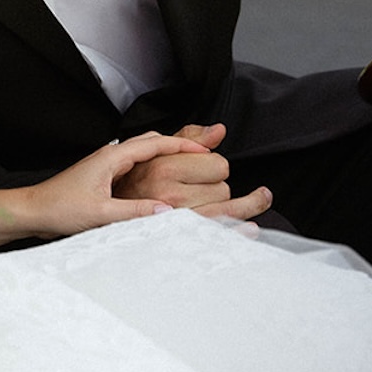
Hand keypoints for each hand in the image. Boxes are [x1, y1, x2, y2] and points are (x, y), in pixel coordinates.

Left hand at [21, 130, 216, 239]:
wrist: (33, 210)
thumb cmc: (59, 208)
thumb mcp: (100, 213)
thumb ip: (135, 211)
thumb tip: (167, 211)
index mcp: (111, 157)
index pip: (153, 144)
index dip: (180, 146)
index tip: (204, 150)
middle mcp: (110, 156)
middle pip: (151, 142)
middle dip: (177, 145)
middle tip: (203, 153)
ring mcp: (106, 166)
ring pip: (143, 154)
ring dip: (165, 156)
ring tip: (188, 164)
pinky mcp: (103, 178)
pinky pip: (134, 167)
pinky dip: (152, 169)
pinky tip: (160, 182)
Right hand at [113, 121, 271, 221]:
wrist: (109, 212)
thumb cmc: (135, 180)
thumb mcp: (156, 152)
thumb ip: (190, 138)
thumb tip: (219, 131)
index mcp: (164, 170)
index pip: (218, 165)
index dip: (215, 166)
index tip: (203, 170)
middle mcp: (171, 197)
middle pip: (224, 189)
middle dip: (218, 186)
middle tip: (201, 189)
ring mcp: (178, 222)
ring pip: (227, 211)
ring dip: (242, 206)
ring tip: (261, 198)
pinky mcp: (183, 241)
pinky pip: (220, 234)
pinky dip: (239, 231)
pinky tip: (251, 227)